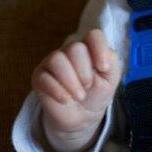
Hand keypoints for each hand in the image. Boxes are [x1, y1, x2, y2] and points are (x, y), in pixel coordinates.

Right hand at [31, 29, 121, 151]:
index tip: (104, 68)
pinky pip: (44, 78)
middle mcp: (69, 51)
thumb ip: (112, 62)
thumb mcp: (111, 78)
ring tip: (79, 96)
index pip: (94, 35)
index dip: (99, 49)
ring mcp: (52, 62)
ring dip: (71, 82)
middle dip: (85, 71)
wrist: (83, 115)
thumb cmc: (97, 92)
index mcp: (89, 48)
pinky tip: (66, 100)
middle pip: (75, 48)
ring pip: (57, 59)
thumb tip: (102, 57)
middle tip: (88, 86)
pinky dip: (58, 91)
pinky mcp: (39, 77)